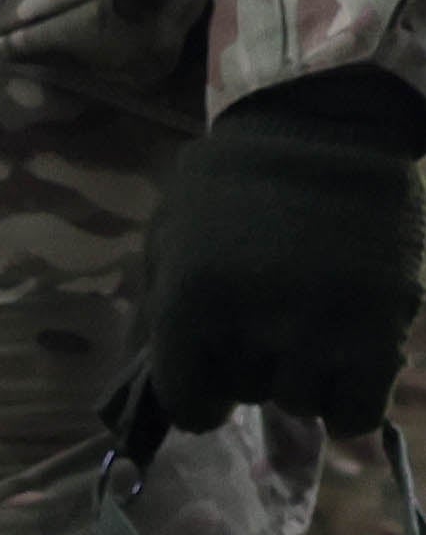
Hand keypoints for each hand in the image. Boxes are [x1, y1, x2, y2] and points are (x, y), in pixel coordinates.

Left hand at [117, 77, 425, 444]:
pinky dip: (349, 405)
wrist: (334, 122)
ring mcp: (326, 327)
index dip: (196, 401)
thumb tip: (147, 389)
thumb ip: (157, 310)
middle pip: (246, 393)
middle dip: (249, 370)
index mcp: (194, 298)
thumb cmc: (237, 178)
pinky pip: (358, 412)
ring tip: (308, 330)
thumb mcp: (171, 232)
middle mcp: (258, 321)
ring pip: (302, 402)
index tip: (207, 390)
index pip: (187, 399)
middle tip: (265, 328)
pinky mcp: (387, 327)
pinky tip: (345, 369)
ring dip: (301, 379)